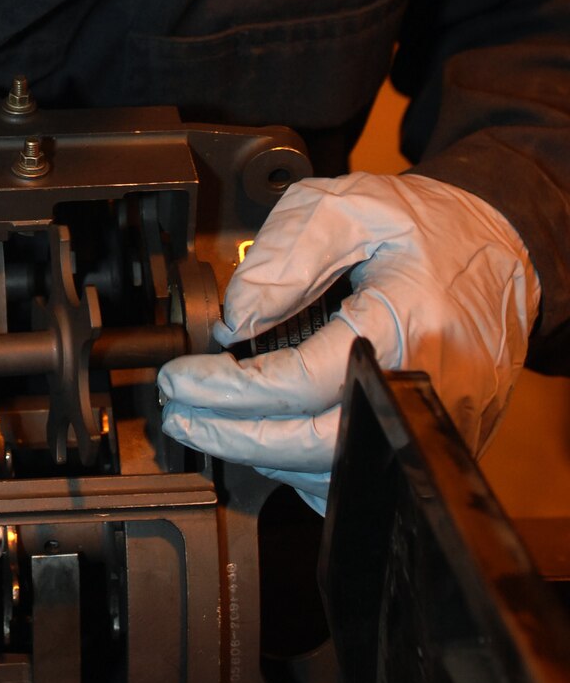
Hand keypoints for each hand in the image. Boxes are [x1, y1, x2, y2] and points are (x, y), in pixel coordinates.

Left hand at [156, 172, 537, 514]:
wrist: (502, 250)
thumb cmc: (426, 228)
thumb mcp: (349, 205)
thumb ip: (287, 253)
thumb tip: (236, 317)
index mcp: (405, 323)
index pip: (301, 379)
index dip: (230, 387)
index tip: (182, 377)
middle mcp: (422, 387)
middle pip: (314, 445)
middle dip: (234, 436)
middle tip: (181, 414)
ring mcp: (432, 425)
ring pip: (334, 472)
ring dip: (264, 454)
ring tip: (215, 419)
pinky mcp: (430, 443)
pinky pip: (359, 477)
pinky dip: (305, 466)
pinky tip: (271, 434)